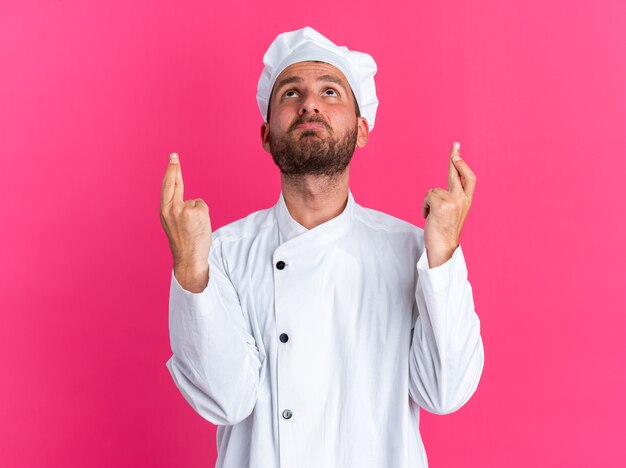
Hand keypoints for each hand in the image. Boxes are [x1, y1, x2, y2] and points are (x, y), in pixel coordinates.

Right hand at [160, 153, 211, 290]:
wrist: (189, 258)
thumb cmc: (183, 241)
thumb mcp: (172, 223)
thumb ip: (175, 208)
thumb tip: (189, 201)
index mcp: (164, 211)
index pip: (167, 186)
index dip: (170, 171)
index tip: (172, 158)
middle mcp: (172, 208)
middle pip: (175, 183)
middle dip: (174, 168)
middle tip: (174, 156)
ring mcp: (185, 210)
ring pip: (195, 201)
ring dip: (197, 211)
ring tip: (193, 227)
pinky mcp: (197, 213)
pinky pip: (202, 206)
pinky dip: (203, 214)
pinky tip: (199, 226)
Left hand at [421, 142, 475, 267]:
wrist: (444, 246)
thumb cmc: (444, 231)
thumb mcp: (452, 213)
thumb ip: (451, 199)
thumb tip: (439, 190)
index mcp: (466, 201)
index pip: (468, 179)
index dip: (463, 166)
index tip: (458, 154)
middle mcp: (462, 199)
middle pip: (457, 174)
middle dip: (455, 158)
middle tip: (455, 145)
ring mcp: (452, 201)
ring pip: (433, 190)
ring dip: (429, 202)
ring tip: (433, 215)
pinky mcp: (441, 205)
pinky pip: (427, 197)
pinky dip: (425, 207)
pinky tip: (429, 217)